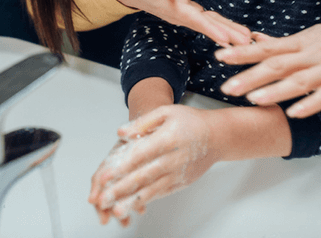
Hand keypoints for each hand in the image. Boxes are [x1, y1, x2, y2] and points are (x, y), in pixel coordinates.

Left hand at [88, 105, 217, 225]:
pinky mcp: (181, 183)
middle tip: (102, 200)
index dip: (120, 167)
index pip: (140, 155)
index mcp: (168, 138)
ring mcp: (178, 173)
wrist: (218, 136)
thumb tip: (121, 133)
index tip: (103, 177)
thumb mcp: (167, 112)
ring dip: (131, 201)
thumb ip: (142, 122)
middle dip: (121, 190)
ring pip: (152, 189)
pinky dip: (145, 200)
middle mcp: (174, 159)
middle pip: (143, 176)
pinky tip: (132, 205)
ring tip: (115, 210)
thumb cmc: (191, 122)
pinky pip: (161, 193)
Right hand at [106, 0, 250, 45]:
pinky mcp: (184, 10)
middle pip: (205, 25)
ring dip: (227, 31)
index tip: (226, 39)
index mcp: (168, 5)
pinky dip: (220, 25)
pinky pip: (205, 19)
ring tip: (247, 39)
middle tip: (247, 44)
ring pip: (207, 23)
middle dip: (226, 34)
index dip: (210, 29)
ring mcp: (180, 13)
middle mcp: (176, 13)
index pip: (192, 19)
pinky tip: (232, 32)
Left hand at [217, 0, 320, 117]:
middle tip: (225, 87)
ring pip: (299, 80)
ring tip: (252, 99)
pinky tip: (294, 112)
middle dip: (250, 77)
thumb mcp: (311, 36)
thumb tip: (255, 39)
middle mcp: (311, 55)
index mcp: (301, 43)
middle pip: (276, 65)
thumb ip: (284, 43)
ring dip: (275, 90)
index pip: (266, 48)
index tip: (219, 57)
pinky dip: (310, 103)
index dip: (242, 53)